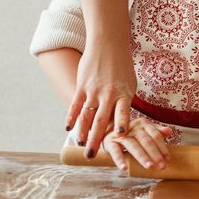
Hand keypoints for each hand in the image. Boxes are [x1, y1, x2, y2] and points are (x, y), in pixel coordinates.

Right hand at [66, 32, 136, 156]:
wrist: (108, 44)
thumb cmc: (121, 67)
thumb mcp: (129, 84)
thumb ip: (124, 103)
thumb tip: (123, 123)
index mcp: (123, 94)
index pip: (122, 112)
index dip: (121, 124)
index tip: (120, 136)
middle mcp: (108, 94)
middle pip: (101, 120)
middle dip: (96, 138)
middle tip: (92, 155)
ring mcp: (93, 90)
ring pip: (86, 115)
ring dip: (82, 132)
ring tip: (80, 145)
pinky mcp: (82, 86)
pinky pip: (75, 105)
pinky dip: (71, 117)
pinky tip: (68, 128)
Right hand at [101, 118, 171, 170]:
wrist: (107, 130)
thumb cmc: (129, 133)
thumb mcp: (143, 130)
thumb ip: (156, 131)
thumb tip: (169, 131)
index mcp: (142, 124)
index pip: (155, 136)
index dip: (163, 148)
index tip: (168, 160)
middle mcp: (132, 127)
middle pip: (146, 141)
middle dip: (155, 154)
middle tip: (162, 166)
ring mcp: (120, 135)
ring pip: (133, 146)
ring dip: (142, 157)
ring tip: (150, 167)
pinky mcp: (109, 142)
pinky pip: (115, 151)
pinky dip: (120, 160)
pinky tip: (125, 168)